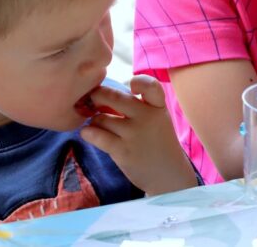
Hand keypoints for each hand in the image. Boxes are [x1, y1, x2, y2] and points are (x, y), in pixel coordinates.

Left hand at [79, 75, 197, 195]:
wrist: (167, 174)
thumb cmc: (157, 141)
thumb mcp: (157, 117)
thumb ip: (137, 105)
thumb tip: (102, 95)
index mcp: (158, 106)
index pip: (150, 85)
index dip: (138, 81)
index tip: (131, 86)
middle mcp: (147, 117)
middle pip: (114, 97)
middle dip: (98, 95)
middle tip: (92, 99)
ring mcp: (134, 135)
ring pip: (101, 118)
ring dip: (94, 120)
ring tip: (98, 124)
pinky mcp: (122, 151)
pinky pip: (96, 135)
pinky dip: (88, 132)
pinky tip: (89, 133)